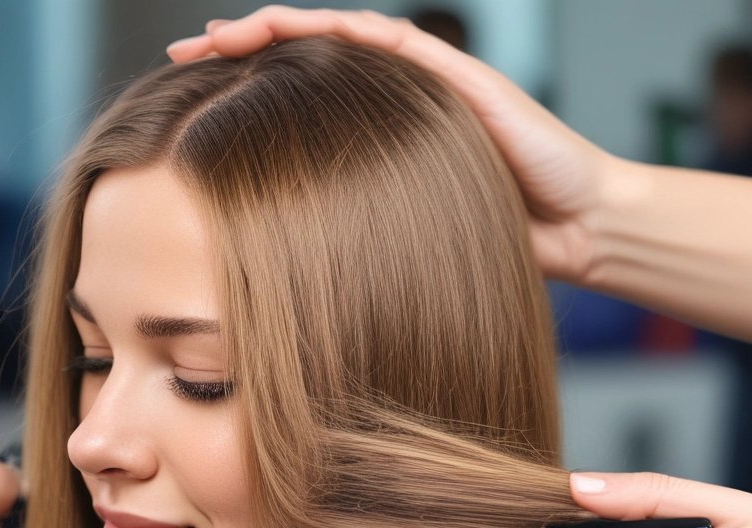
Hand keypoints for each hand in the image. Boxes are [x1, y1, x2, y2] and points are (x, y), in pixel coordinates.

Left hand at [166, 5, 617, 282]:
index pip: (298, 104)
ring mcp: (425, 84)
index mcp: (374, 137)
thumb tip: (290, 277)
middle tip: (180, 55)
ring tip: (218, 35)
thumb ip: (353, 237)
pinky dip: (340, 31)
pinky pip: (390, 43)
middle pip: (305, 62)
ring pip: (337, 39)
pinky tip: (290, 26)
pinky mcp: (457, 78)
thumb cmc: (491, 242)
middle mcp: (393, 102)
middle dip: (240, 54)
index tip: (185, 106)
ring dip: (276, 30)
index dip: (243, 99)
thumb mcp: (399, 241)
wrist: (571, 228)